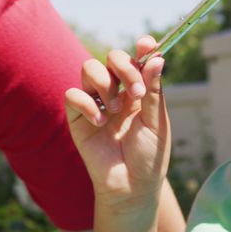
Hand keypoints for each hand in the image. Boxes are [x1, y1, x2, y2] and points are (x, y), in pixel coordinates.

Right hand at [65, 36, 168, 214]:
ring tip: (115, 110)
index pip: (137, 59)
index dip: (142, 48)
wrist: (132, 187)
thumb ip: (153, 90)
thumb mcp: (156, 121)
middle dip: (123, 67)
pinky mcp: (77, 117)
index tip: (147, 44)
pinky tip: (100, 122)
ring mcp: (95, 102)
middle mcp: (116, 92)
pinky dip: (87, 104)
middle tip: (135, 92)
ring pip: (88, 67)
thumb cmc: (148, 157)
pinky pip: (73, 94)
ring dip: (105, 84)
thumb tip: (157, 58)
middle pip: (111, 57)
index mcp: (138, 91)